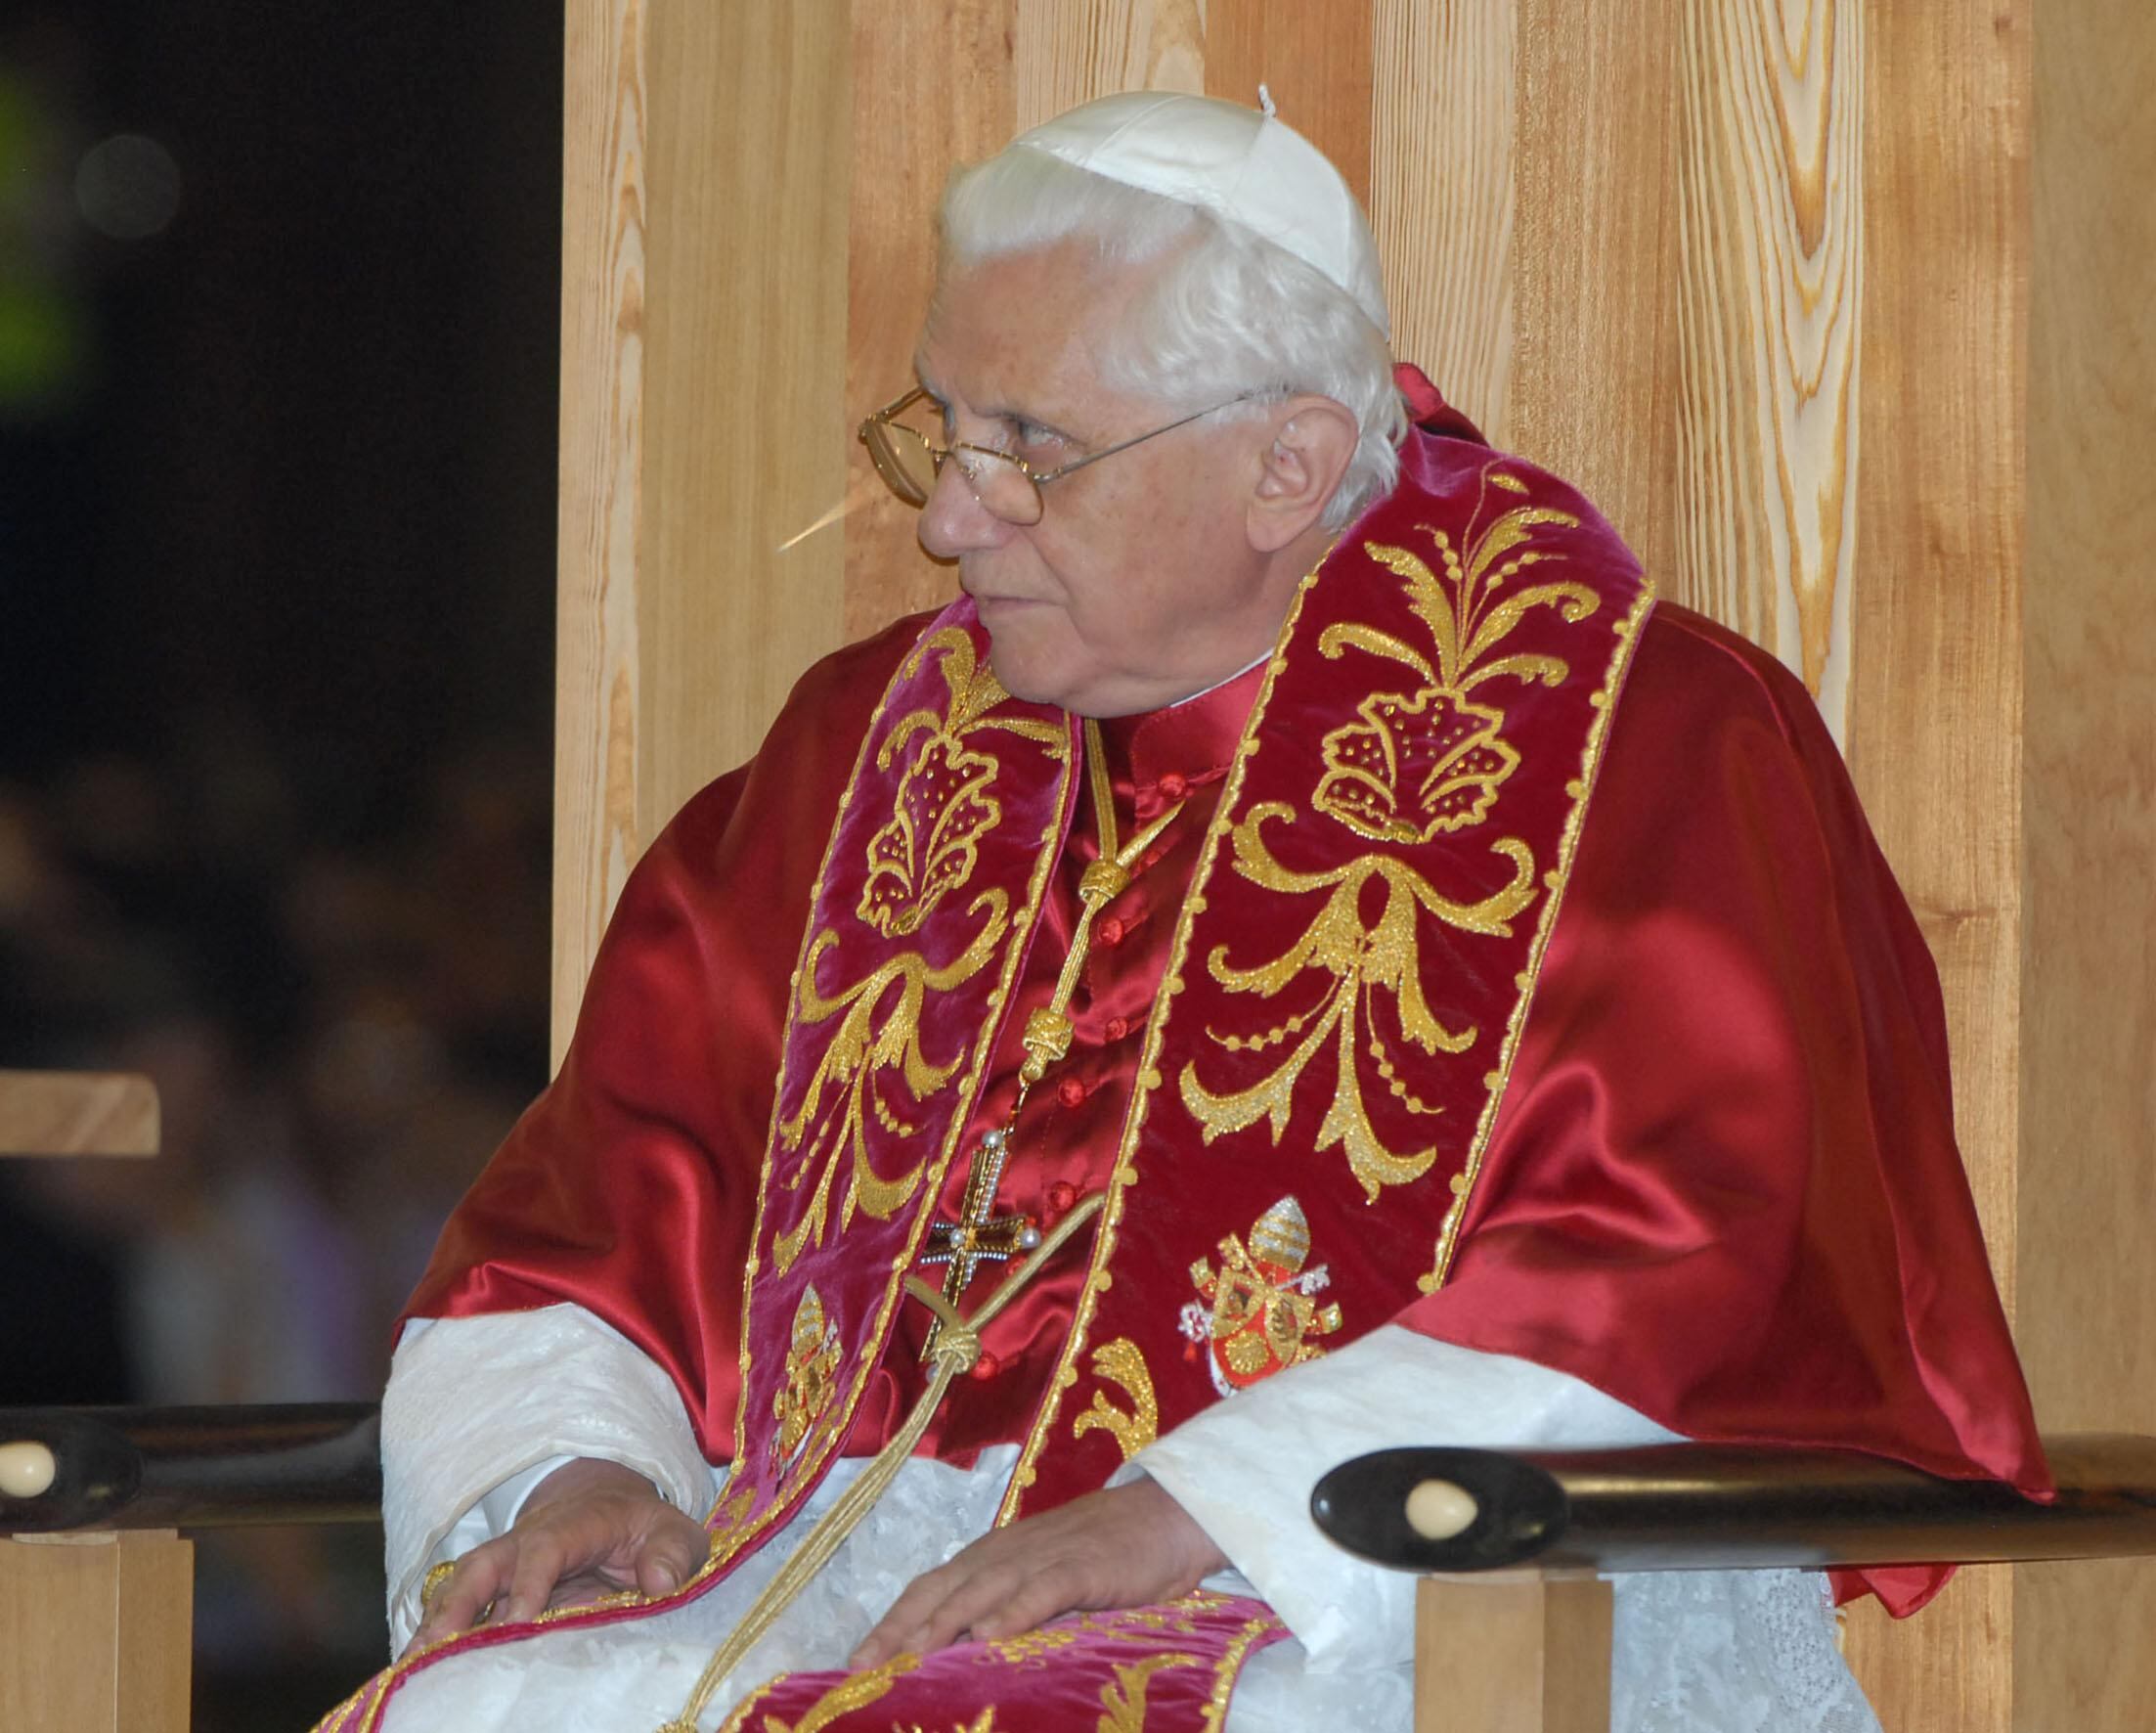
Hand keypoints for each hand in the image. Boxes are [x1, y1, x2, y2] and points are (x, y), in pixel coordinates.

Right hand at [405, 1458, 708, 1654]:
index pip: (545, 1549)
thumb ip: (673, 1554)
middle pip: (482, 1566)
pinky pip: (457, 1612)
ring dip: (434, 1626)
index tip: (519, 1620)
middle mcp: (526, 1543)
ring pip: (459, 1589)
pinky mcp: (493, 1594)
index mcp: (573, 1526)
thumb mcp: (673, 1533)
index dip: (529, 1582)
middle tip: (434, 1647)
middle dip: (457, 1604)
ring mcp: (504, 1568)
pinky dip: (435, 1638)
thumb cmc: (644, 1529)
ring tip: (411, 1667)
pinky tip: (415, 1671)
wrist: (610, 1506)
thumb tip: (661, 1583)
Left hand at [848, 1478, 1225, 1669]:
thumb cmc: (1104, 1554)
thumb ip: (1008, 1609)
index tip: (854, 1663)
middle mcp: (1005, 1553)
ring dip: (941, 1625)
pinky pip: (1040, 1591)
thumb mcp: (1045, 1580)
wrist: (1167, 1517)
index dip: (891, 1623)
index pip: (929, 1588)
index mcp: (992, 1556)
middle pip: (940, 1590)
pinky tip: (989, 1638)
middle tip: (862, 1671)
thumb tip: (966, 1654)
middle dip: (899, 1631)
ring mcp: (1042, 1557)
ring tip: (909, 1660)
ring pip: (979, 1591)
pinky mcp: (1082, 1567)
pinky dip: (1012, 1613)